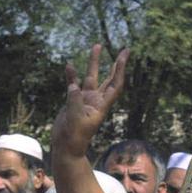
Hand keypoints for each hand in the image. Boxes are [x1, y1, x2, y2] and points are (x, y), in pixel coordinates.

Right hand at [52, 44, 128, 159]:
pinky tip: (69, 65)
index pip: (115, 85)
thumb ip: (74, 101)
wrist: (66, 147)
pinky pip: (74, 84)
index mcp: (101, 105)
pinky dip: (71, 75)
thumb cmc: (74, 137)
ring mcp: (85, 100)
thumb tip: (73, 85)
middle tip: (125, 49)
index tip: (124, 56)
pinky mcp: (74, 101)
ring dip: (94, 62)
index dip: (120, 70)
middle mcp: (96, 100)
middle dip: (117, 64)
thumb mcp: (74, 120)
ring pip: (91, 77)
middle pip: (109, 78)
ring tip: (97, 45)